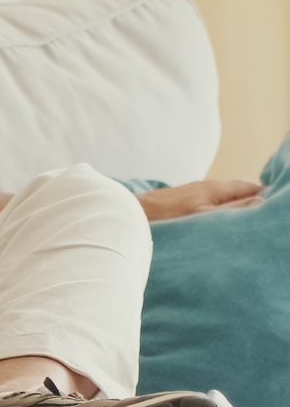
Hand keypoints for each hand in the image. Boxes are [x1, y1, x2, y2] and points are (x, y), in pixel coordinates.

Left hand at [137, 179, 264, 221]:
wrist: (132, 214)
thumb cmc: (168, 217)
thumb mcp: (205, 216)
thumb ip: (232, 210)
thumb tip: (260, 202)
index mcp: (214, 189)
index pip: (248, 187)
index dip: (263, 193)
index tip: (274, 202)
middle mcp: (204, 187)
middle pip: (235, 190)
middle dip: (251, 198)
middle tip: (264, 211)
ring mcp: (192, 193)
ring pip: (220, 196)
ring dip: (234, 204)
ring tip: (244, 217)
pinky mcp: (180, 201)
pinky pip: (207, 202)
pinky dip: (217, 208)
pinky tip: (215, 220)